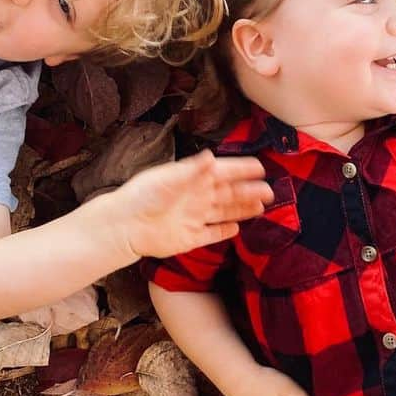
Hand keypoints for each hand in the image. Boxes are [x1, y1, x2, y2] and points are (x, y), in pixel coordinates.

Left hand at [116, 151, 271, 259]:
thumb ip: (192, 170)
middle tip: (270, 190)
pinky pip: (212, 234)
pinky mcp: (190, 238)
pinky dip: (224, 231)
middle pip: (229, 193)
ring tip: (261, 206)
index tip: (260, 166)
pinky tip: (237, 228)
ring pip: (225, 212)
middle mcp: (197, 198)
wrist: (124, 226)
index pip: (223, 172)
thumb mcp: (167, 178)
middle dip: (249, 191)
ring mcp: (195, 218)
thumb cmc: (143, 196)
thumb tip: (211, 156)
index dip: (241, 169)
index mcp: (193, 180)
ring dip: (242, 209)